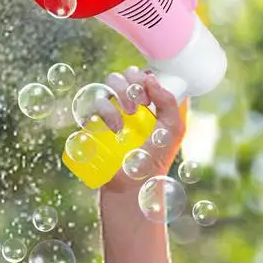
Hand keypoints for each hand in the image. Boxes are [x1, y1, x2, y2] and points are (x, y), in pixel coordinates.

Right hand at [97, 66, 185, 194]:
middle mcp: (123, 104)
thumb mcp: (172, 130)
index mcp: (144, 101)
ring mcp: (106, 113)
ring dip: (115, 98)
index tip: (148, 97)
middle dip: (128, 85)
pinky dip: (101, 111)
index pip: (138, 76)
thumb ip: (170, 102)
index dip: (141, 77)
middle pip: (120, 76)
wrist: (132, 186)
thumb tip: (150, 78)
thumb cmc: (155, 159)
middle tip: (137, 106)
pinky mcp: (91, 125)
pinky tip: (113, 128)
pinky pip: (89, 106)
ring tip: (125, 121)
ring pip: (104, 87)